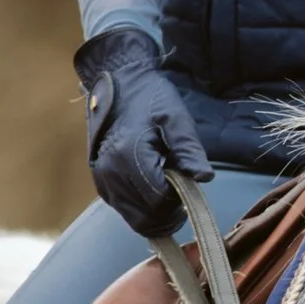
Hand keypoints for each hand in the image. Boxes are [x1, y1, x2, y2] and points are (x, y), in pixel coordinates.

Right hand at [75, 26, 212, 238]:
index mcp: (130, 156)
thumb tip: (204, 177)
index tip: (189, 185)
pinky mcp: (100, 182)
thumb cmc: (150, 99)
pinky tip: (153, 191)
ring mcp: (103, 180)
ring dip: (156, 214)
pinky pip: (124, 209)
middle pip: (146, 217)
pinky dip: (142, 209)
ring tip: (169, 192)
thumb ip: (189, 149)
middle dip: (168, 212)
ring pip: (134, 219)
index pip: (159, 200)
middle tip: (183, 194)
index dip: (179, 200)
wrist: (119, 84)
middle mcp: (111, 174)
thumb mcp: (176, 118)